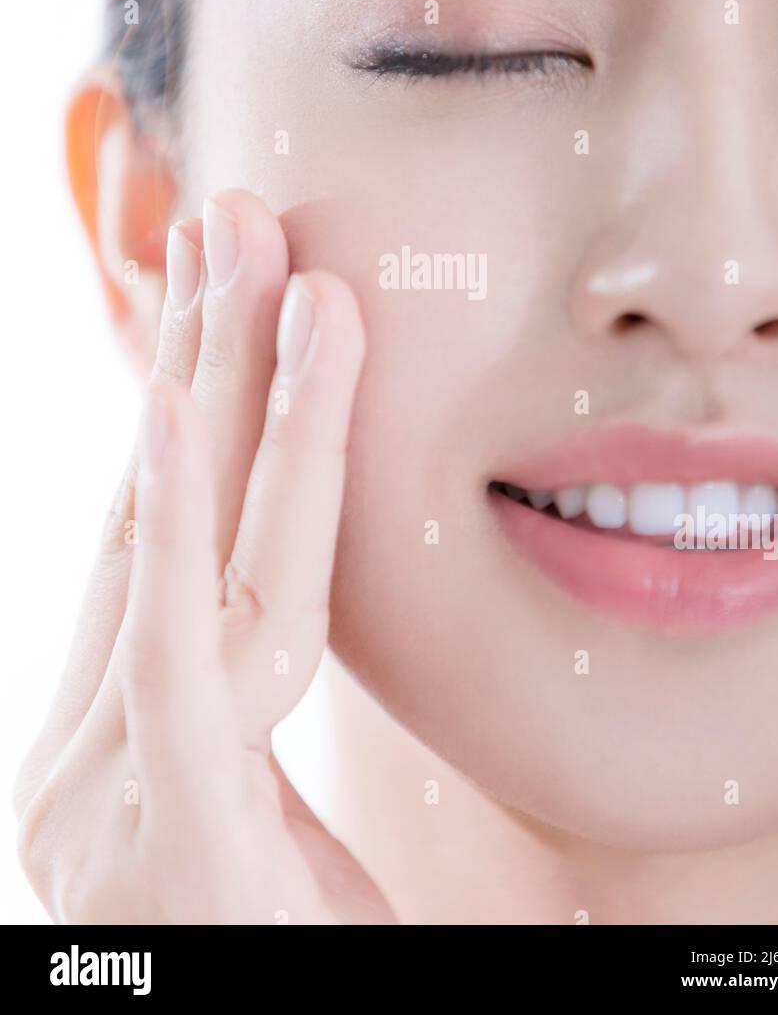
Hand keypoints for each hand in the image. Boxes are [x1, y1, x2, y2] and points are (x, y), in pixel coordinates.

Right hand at [14, 190, 395, 923]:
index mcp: (135, 749)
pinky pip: (176, 650)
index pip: (173, 549)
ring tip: (240, 254)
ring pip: (181, 549)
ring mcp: (108, 785)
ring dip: (211, 393)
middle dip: (196, 359)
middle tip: (227, 216)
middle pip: (166, 516)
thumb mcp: (285, 858)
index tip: (221, 302)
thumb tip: (300, 637)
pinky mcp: (157, 828)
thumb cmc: (269, 975)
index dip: (193, 421)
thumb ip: (268, 742)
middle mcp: (100, 749)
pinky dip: (171, 521)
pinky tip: (173, 412)